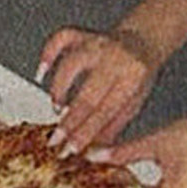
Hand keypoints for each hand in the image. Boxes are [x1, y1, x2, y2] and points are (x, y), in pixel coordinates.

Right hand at [38, 26, 158, 153]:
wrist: (145, 40)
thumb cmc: (138, 75)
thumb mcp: (134, 102)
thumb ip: (112, 127)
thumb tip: (90, 153)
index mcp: (133, 77)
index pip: (104, 111)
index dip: (84, 133)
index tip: (69, 150)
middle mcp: (115, 58)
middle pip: (86, 94)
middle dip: (68, 122)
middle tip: (54, 141)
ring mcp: (97, 43)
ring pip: (70, 65)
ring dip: (58, 90)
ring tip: (56, 107)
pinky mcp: (83, 34)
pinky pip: (60, 39)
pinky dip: (47, 54)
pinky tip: (41, 73)